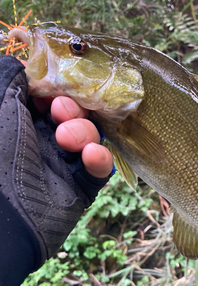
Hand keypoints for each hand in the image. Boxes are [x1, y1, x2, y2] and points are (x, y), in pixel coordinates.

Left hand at [0, 55, 112, 272]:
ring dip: (84, 131)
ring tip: (69, 141)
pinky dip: (99, 158)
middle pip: (74, 113)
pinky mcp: (81, 185)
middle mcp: (42, 140)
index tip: (55, 86)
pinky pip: (100, 167)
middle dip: (71, 108)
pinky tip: (90, 155)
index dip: (56, 88)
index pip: (49, 97)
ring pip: (90, 135)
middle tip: (60, 112)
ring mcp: (63, 163)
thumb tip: (24, 64)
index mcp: (20, 122)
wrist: (5, 220)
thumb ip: (10, 77)